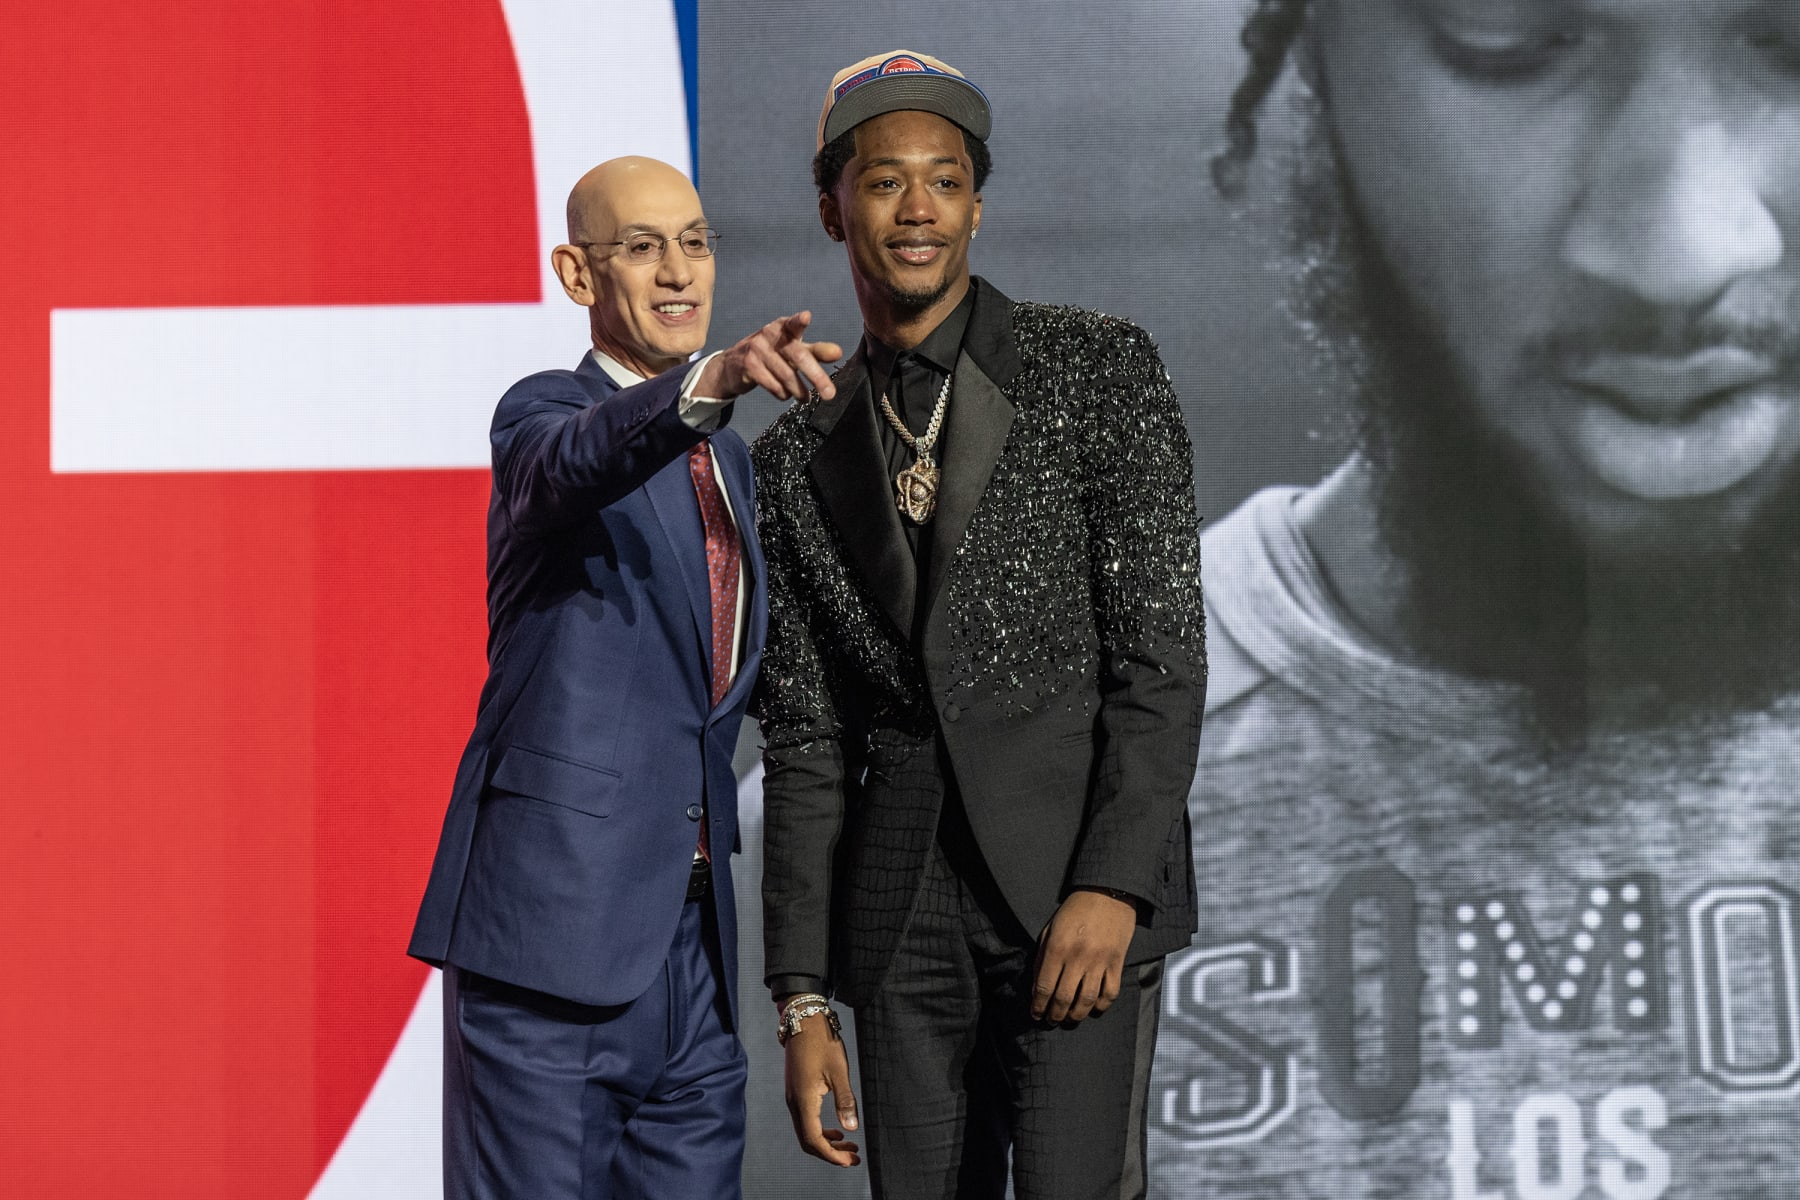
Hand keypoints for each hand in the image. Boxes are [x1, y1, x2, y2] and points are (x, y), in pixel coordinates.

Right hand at [698, 311, 842, 402]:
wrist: (733, 366)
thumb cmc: (771, 354)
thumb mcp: (794, 349)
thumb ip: (816, 351)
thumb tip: (838, 353)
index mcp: (784, 327)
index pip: (794, 323)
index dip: (800, 321)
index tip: (806, 317)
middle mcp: (770, 335)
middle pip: (798, 356)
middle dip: (816, 377)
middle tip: (830, 394)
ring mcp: (757, 350)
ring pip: (787, 376)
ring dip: (799, 391)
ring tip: (806, 399)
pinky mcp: (748, 366)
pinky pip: (773, 385)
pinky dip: (783, 394)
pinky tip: (785, 395)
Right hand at [782, 1011, 861, 1166]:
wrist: (803, 1021)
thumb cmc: (822, 1042)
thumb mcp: (839, 1071)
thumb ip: (845, 1100)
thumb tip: (852, 1128)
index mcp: (804, 1100)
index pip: (814, 1140)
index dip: (831, 1155)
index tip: (850, 1160)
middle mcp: (794, 1103)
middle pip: (808, 1141)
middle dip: (830, 1153)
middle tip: (853, 1157)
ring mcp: (793, 1098)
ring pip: (806, 1132)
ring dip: (826, 1143)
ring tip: (849, 1146)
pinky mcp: (796, 1092)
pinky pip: (805, 1121)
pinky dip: (820, 1130)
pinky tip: (836, 1129)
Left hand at [1030, 889, 1137, 1022]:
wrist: (1108, 892)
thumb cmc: (1075, 909)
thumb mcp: (1050, 929)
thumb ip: (1042, 958)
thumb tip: (1037, 987)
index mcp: (1057, 947)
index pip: (1044, 986)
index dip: (1038, 1006)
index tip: (1035, 1014)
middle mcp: (1078, 957)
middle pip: (1064, 999)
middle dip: (1054, 1015)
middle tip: (1050, 1021)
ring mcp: (1099, 962)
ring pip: (1087, 1001)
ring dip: (1075, 1016)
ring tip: (1068, 1019)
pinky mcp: (1117, 963)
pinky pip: (1110, 993)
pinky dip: (1101, 1006)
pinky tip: (1092, 1009)